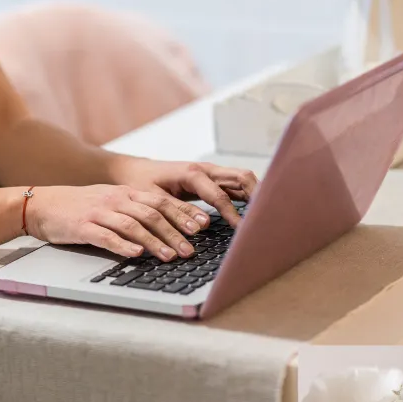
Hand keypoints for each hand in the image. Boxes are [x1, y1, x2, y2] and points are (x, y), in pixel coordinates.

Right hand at [26, 184, 209, 260]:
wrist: (41, 204)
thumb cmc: (83, 208)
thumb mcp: (114, 203)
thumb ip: (139, 212)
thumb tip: (172, 229)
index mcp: (127, 194)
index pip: (162, 202)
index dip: (184, 214)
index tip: (204, 226)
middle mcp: (116, 200)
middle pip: (152, 214)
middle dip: (175, 232)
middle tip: (192, 249)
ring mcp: (99, 212)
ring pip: (133, 225)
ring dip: (154, 241)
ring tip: (170, 256)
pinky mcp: (83, 227)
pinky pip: (106, 236)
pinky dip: (123, 246)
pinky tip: (136, 254)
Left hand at [112, 158, 258, 228]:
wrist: (136, 172)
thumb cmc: (142, 185)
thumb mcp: (155, 201)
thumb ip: (179, 212)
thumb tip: (203, 225)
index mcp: (192, 173)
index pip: (221, 196)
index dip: (234, 215)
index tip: (243, 232)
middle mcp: (206, 170)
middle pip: (242, 178)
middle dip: (257, 196)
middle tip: (265, 219)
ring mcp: (212, 173)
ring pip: (244, 179)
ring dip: (257, 195)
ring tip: (266, 216)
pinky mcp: (214, 180)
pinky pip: (238, 185)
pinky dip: (249, 196)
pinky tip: (255, 212)